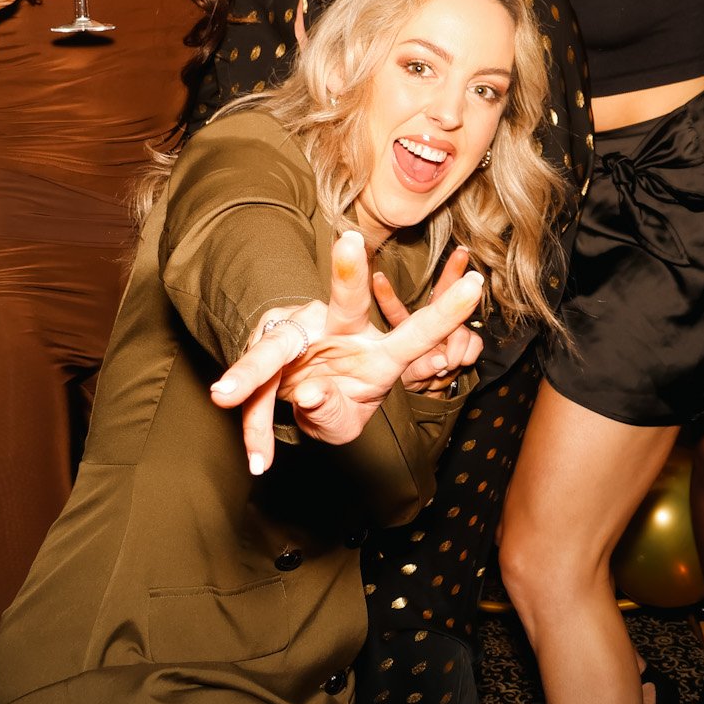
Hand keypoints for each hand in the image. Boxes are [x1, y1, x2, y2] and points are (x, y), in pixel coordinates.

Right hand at [209, 231, 485, 473]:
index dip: (446, 313)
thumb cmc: (337, 403)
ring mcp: (301, 341)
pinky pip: (257, 398)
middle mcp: (338, 333)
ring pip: (276, 350)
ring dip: (251, 373)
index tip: (477, 285)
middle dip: (348, 276)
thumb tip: (313, 393)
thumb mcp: (344, 420)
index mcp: (375, 351)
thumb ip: (333, 412)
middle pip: (344, 304)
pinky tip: (257, 461)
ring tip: (226, 395)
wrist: (301, 401)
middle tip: (351, 241)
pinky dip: (255, 431)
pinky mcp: (269, 360)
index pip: (415, 333)